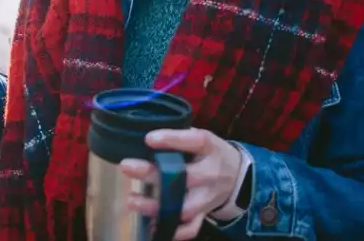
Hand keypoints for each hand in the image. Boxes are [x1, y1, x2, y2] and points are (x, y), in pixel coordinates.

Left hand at [120, 128, 243, 240]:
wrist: (237, 175)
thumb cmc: (210, 152)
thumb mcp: (201, 137)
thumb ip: (179, 135)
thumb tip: (146, 132)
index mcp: (211, 148)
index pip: (196, 141)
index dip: (172, 140)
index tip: (148, 139)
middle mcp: (211, 174)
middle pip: (186, 177)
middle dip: (154, 174)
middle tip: (126, 166)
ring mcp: (208, 197)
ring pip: (185, 208)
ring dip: (157, 207)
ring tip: (131, 200)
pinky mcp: (205, 214)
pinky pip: (191, 228)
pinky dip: (173, 231)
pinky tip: (152, 226)